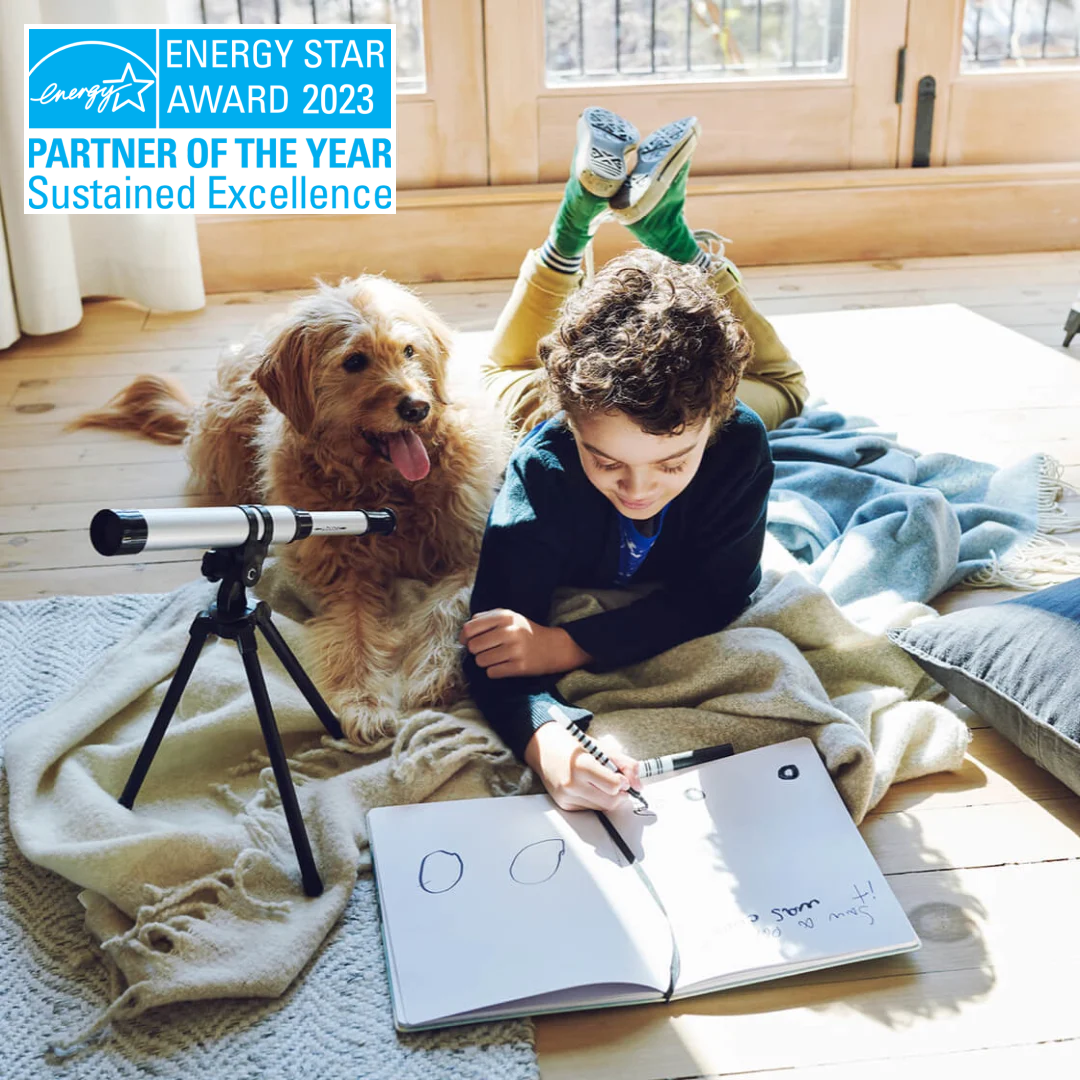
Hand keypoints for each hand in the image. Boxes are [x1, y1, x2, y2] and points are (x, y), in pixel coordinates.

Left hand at [459, 609, 591, 678]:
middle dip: (475, 651)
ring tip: (496, 658)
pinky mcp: (520, 667)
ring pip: (481, 661)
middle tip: (485, 650)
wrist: (553, 647)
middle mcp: (510, 632)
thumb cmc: (525, 631)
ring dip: (484, 662)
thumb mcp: (509, 617)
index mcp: (505, 617)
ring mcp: (516, 650)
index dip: (464, 637)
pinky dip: (494, 671)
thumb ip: (485, 618)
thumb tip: (464, 632)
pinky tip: (504, 666)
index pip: (470, 628)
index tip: (466, 641)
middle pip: (473, 646)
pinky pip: (492, 673)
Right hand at [523, 722, 639, 812]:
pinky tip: (587, 787)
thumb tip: (639, 785)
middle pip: (611, 802)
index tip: (621, 776)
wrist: (544, 747)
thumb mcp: (601, 747)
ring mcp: (566, 796)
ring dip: (606, 797)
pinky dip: (594, 800)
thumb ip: (625, 764)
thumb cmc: (573, 745)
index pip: (613, 786)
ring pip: (602, 808)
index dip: (622, 782)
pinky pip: (589, 809)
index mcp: (582, 765)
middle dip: (618, 793)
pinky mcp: (564, 805)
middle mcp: (572, 784)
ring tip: (598, 781)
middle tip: (615, 782)